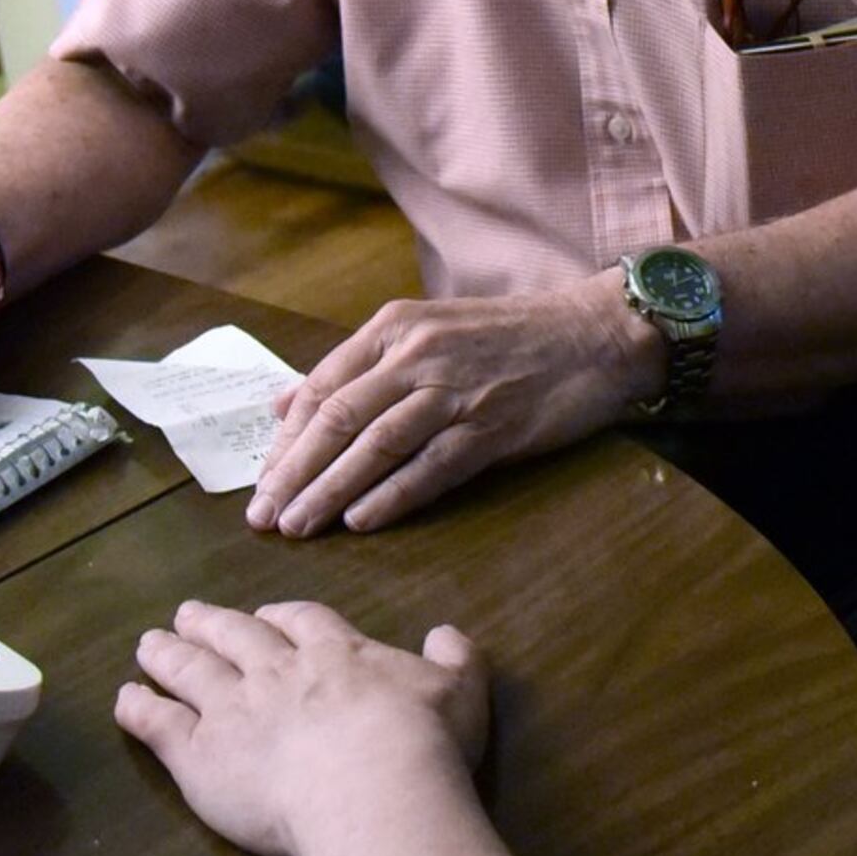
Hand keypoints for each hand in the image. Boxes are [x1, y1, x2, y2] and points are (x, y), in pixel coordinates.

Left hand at [113, 599, 491, 855]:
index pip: (302, 620)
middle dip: (212, 623)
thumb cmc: (422, 743)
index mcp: (336, 653)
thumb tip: (449, 634)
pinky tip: (126, 699)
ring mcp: (233, 708)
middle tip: (189, 613)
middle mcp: (277, 671)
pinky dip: (139, 707)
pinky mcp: (199, 753)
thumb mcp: (460, 690)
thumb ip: (455, 658)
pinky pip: (158, 723)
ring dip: (167, 653)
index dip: (282, 617)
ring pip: (190, 669)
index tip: (269, 616)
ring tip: (149, 642)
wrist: (373, 789)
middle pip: (235, 635)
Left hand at [247, 282, 655, 536]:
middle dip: (294, 473)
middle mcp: (418, 354)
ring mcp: (456, 391)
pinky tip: (361, 522)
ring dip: (330, 491)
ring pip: (376, 446)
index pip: (321, 387)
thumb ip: (356, 368)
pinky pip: (431, 468)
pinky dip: (392, 496)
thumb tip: (283, 402)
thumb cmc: (508, 338)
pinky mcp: (492, 427)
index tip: (260, 483)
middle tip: (263, 518)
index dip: (286, 441)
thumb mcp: (425, 332)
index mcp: (394, 328)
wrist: (596, 334)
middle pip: (338, 419)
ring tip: (298, 527)